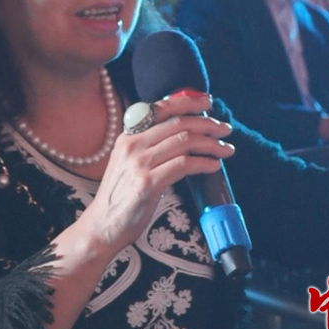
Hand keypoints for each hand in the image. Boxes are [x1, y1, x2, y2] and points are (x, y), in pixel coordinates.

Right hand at [80, 94, 234, 252]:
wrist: (102, 225)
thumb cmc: (120, 197)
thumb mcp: (128, 163)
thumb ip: (149, 147)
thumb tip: (184, 136)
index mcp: (128, 136)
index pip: (161, 108)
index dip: (188, 102)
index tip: (208, 102)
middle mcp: (132, 145)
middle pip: (178, 124)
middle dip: (207, 124)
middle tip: (225, 130)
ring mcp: (139, 163)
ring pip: (185, 142)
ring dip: (211, 144)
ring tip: (226, 149)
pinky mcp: (148, 183)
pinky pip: (184, 165)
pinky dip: (203, 163)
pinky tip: (213, 166)